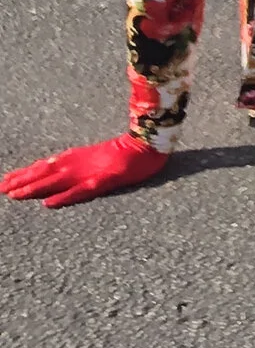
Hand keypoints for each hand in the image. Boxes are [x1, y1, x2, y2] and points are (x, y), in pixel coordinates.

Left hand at [3, 134, 167, 207]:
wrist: (148, 144)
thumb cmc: (126, 151)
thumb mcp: (96, 155)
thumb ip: (78, 161)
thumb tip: (57, 168)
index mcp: (76, 157)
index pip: (44, 166)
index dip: (24, 174)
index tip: (5, 181)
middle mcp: (77, 164)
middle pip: (43, 174)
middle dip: (20, 181)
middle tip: (0, 189)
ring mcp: (88, 172)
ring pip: (55, 182)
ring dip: (33, 188)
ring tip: (13, 195)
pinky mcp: (102, 181)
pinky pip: (79, 191)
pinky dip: (63, 197)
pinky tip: (49, 203)